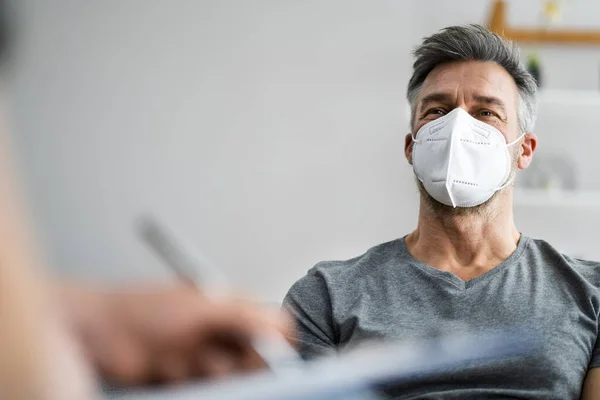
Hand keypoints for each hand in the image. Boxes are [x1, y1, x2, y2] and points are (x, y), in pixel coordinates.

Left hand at [60, 284, 291, 385]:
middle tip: (218, 362)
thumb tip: (281, 327)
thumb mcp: (200, 307)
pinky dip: (195, 383)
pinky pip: (210, 388)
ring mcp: (203, 355)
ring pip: (232, 376)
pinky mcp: (188, 378)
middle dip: (243, 364)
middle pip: (256, 355)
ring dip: (213, 374)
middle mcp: (221, 330)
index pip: (272, 325)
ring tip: (185, 362)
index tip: (273, 360)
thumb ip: (244, 315)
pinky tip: (172, 371)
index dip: (276, 343)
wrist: (97, 333)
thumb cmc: (144, 309)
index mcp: (230, 305)